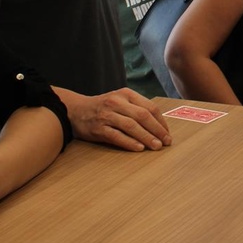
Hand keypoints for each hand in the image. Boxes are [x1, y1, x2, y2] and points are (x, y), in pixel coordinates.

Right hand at [56, 87, 171, 151]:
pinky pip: (116, 136)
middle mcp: (117, 102)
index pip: (150, 107)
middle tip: (166, 142)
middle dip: (157, 130)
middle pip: (143, 116)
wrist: (75, 110)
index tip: (167, 133)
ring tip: (156, 146)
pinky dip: (129, 142)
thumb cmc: (103, 107)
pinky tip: (138, 148)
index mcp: (126, 94)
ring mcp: (107, 115)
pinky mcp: (98, 128)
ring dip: (146, 137)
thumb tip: (159, 125)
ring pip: (131, 126)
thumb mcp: (120, 100)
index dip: (161, 121)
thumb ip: (137, 108)